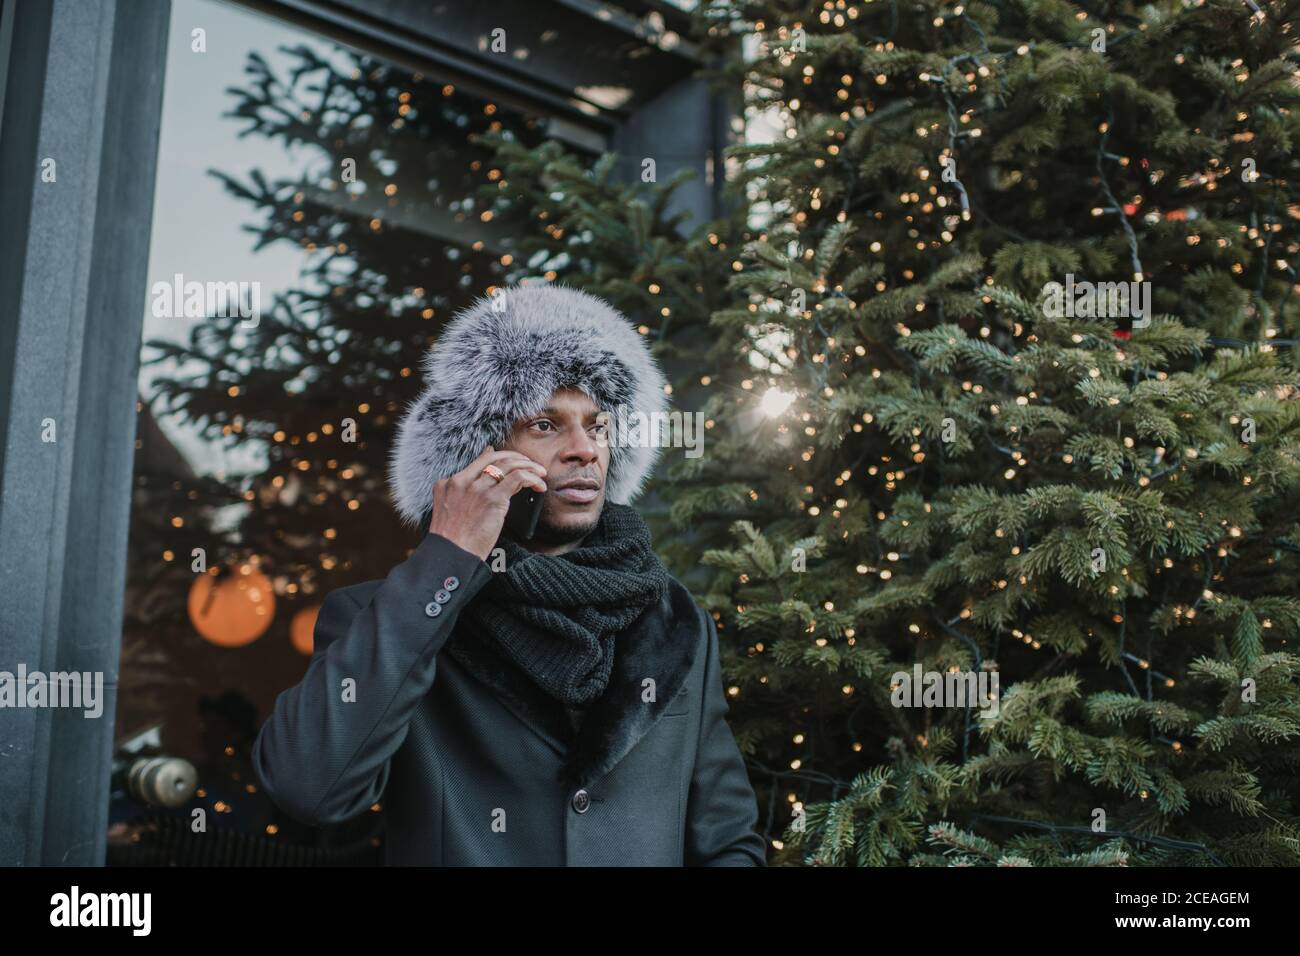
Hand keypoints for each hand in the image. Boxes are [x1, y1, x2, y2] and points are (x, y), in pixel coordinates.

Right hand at [427, 446, 546, 560]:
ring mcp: (477, 489)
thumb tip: (482, 487)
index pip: (480, 461)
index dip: (500, 457)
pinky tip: (539, 485)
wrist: (451, 556)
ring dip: (529, 466)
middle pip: (495, 458)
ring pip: (509, 465)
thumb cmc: (453, 542)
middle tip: (530, 464)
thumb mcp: (450, 512)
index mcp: (449, 484)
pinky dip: (532, 478)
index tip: (513, 460)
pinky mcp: (493, 498)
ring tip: (540, 473)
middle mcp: (462, 481)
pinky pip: (518, 478)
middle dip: (517, 457)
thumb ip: (461, 496)